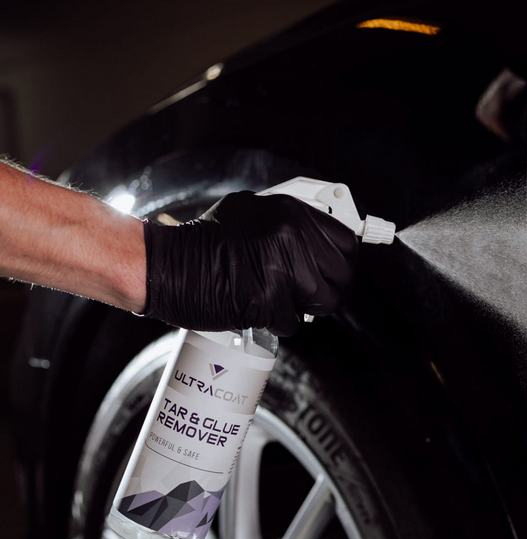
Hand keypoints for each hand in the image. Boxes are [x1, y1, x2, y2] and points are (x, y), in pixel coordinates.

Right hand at [142, 191, 358, 335]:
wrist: (164, 264)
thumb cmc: (204, 242)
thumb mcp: (252, 213)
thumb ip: (290, 225)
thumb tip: (324, 242)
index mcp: (291, 212)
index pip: (346, 242)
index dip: (341, 261)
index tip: (334, 270)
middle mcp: (291, 236)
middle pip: (342, 275)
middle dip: (328, 289)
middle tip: (307, 292)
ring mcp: (281, 268)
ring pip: (323, 302)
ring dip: (302, 307)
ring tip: (274, 296)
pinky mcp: (268, 299)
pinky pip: (292, 322)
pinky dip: (276, 321)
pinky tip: (254, 305)